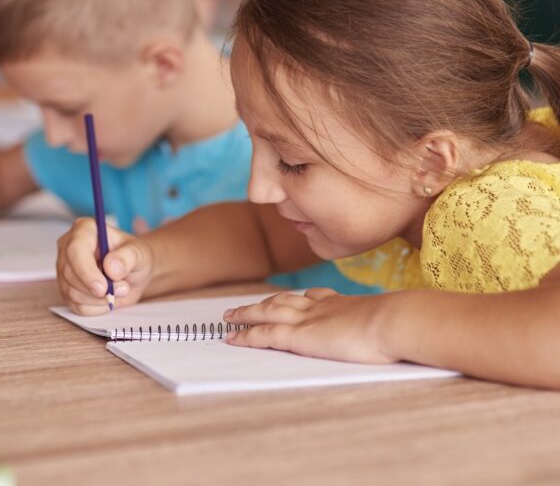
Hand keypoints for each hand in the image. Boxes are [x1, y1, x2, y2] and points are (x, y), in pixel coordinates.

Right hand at [56, 218, 155, 314]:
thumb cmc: (134, 257)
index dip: (87, 271)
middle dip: (97, 289)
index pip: (75, 251)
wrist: (133, 272)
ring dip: (99, 299)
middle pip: (70, 274)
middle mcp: (68, 248)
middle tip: (123, 288)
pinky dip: (96, 307)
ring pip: (72, 293)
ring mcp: (64, 269)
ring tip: (119, 289)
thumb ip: (128, 257)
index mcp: (84, 230)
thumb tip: (111, 267)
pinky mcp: (66, 289)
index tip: (103, 288)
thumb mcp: (139, 253)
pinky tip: (107, 297)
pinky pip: (76, 306)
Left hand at [223, 288, 397, 363]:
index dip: (300, 299)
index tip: (295, 298)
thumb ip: (390, 324)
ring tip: (229, 317)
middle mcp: (320, 307)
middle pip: (283, 301)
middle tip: (244, 306)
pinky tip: (232, 337)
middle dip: (263, 303)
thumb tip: (406, 328)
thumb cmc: (402, 324)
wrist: (395, 321)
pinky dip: (246, 335)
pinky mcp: (300, 337)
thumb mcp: (394, 321)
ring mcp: (308, 320)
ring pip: (267, 313)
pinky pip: (265, 334)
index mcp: (343, 303)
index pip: (315, 297)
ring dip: (246, 314)